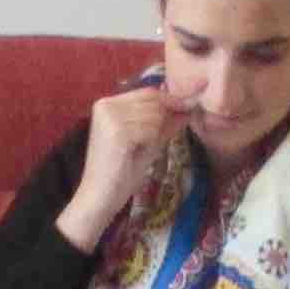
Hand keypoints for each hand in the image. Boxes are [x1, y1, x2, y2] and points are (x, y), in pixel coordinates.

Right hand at [54, 81, 186, 251]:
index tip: (188, 108)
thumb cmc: (121, 172)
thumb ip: (165, 123)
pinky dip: (150, 142)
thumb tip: (189, 107)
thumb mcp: (147, 141)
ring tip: (140, 150)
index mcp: (108, 103)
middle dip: (165, 118)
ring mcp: (110, 116)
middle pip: (153, 101)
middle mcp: (106, 104)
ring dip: (156, 134)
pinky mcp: (117, 131)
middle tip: (157, 140)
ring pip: (154, 115)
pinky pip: (150, 129)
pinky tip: (136, 154)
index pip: (148, 92)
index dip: (170, 100)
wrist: (100, 196)